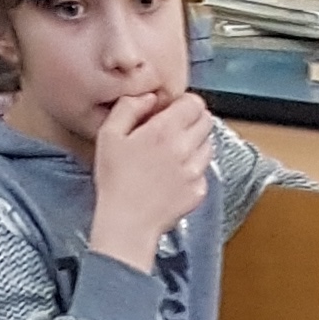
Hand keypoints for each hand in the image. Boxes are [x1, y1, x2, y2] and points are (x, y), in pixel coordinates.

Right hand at [88, 88, 213, 271]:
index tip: (175, 109)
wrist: (128, 222)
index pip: (194, 103)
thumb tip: (149, 96)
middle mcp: (185, 148)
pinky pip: (204, 171)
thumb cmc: (115, 180)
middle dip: (193, 120)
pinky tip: (176, 175)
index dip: (185, 103)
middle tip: (176, 129)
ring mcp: (195, 171)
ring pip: (209, 145)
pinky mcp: (199, 191)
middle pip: (206, 121)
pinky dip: (194, 169)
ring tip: (175, 153)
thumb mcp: (109, 133)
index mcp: (164, 130)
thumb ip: (129, 107)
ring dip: (196, 144)